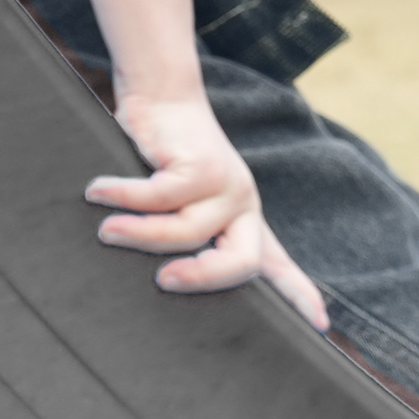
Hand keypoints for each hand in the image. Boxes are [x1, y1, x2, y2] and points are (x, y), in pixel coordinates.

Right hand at [85, 91, 329, 331]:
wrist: (161, 94)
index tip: (320, 324)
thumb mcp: (174, 204)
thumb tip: (155, 280)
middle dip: (202, 279)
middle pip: (241, 264)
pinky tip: (97, 191)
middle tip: (163, 281)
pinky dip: (122, 197)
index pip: (276, 264)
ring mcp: (228, 185)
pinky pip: (158, 199)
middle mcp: (243, 205)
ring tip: (107, 230)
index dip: (298, 295)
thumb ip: (176, 234)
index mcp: (241, 220)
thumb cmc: (160, 156)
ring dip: (138, 235)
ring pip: (186, 234)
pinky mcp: (203, 166)